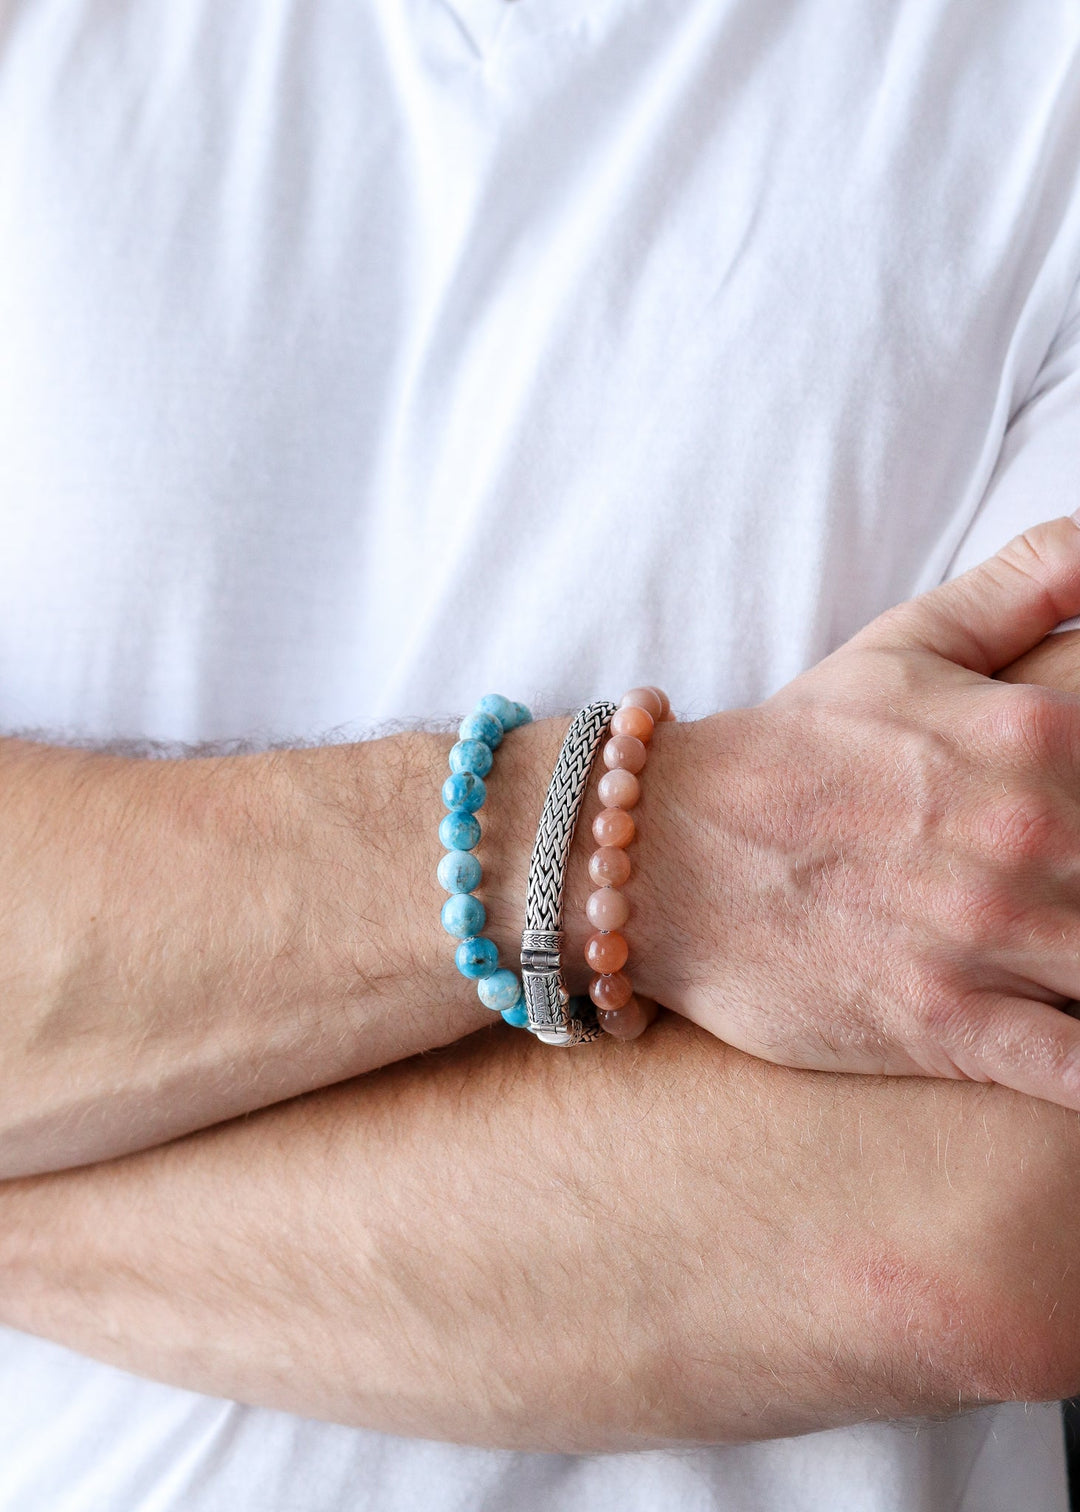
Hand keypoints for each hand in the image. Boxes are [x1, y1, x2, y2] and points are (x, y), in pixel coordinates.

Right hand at [637, 515, 1079, 1108]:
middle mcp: (1035, 834)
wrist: (663, 847)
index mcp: (1040, 732)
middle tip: (1070, 880)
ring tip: (1070, 956)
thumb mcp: (908, 642)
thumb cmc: (796, 749)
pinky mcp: (948, 1026)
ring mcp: (993, 937)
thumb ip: (1030, 582)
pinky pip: (1077, 1075)